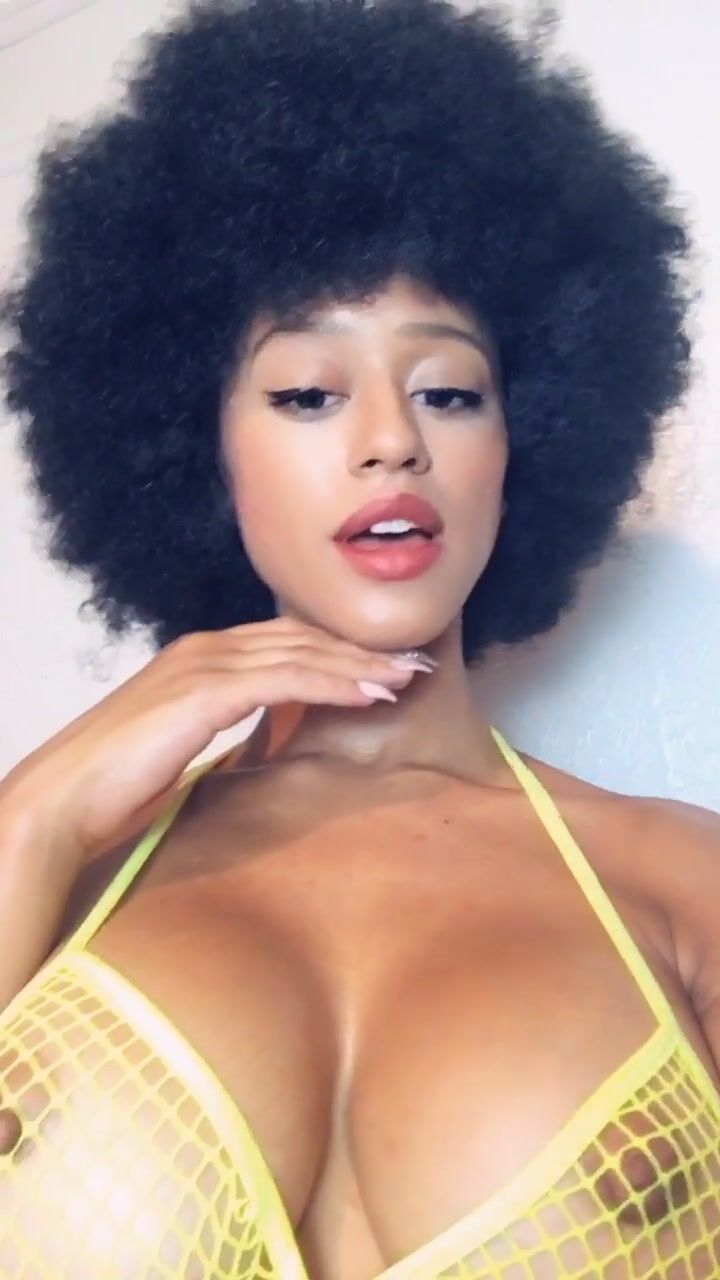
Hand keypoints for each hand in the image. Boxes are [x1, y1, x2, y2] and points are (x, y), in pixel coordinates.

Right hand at [0, 619, 430, 865]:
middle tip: (414, 664)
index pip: (285, 643)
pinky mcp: (203, 692)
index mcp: (199, 658)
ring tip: (407, 677)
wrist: (64, 796)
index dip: (337, 652)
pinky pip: (284, 680)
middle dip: (361, 651)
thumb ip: (219, 727)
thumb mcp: (179, 742)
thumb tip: (259, 742)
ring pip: (301, 655)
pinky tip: (369, 695)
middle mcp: (204, 649)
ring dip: (359, 666)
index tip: (383, 666)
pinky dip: (332, 685)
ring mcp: (203, 665)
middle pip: (302, 640)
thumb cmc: (116, 781)